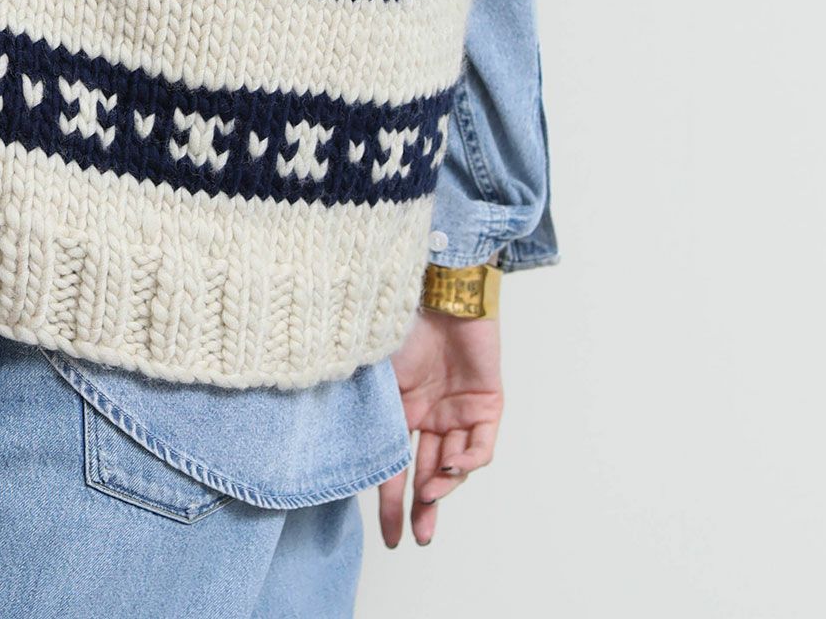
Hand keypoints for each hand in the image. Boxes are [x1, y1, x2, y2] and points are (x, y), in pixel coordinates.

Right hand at [378, 307, 502, 546]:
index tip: (390, 537)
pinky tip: (455, 467)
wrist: (440, 288)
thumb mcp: (375, 371)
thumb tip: (338, 451)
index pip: (394, 465)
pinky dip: (469, 461)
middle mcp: (430, 415)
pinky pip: (481, 446)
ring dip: (444, 486)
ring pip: (455, 466)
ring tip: (430, 497)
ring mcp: (459, 411)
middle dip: (422, 509)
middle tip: (417, 537)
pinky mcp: (487, 404)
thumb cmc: (400, 319)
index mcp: (400, 409)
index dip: (390, 502)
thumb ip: (367, 409)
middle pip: (427, 475)